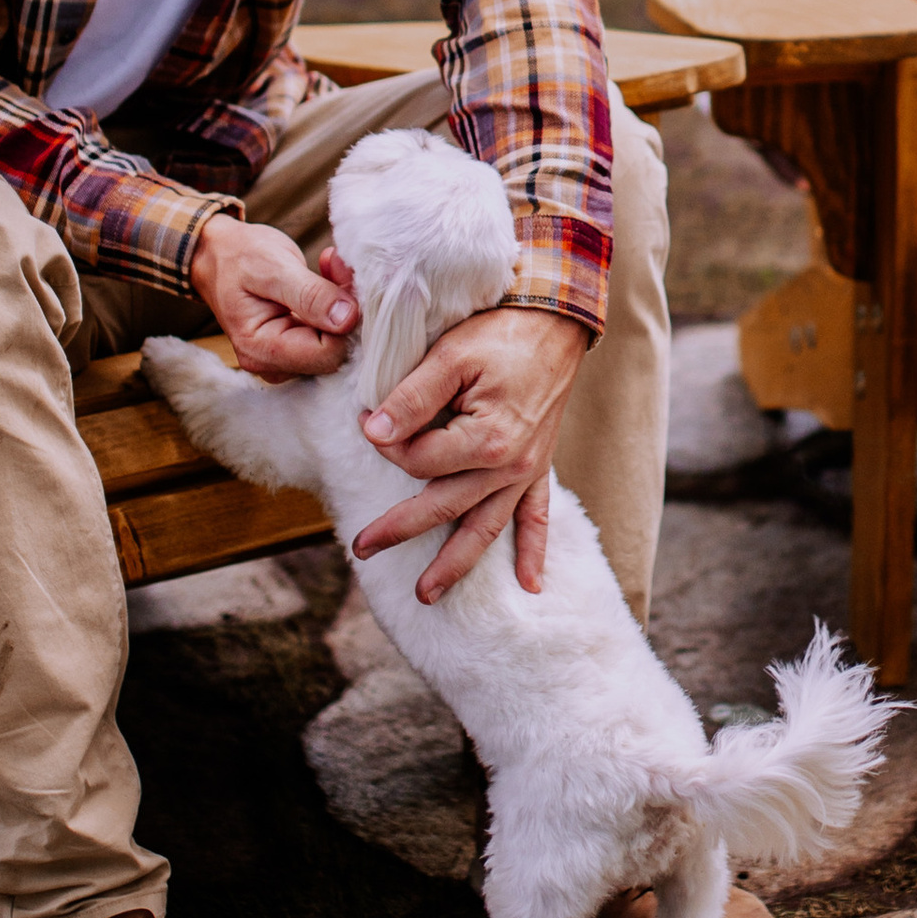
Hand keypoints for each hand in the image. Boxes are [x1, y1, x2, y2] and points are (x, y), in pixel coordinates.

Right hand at [190, 214, 360, 380]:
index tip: (339, 275)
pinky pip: (331, 337)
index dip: (346, 318)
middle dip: (346, 309)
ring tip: (328, 269)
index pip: (328, 353)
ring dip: (343, 305)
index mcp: (261, 350)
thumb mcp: (273, 267)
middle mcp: (273, 365)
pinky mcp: (296, 350)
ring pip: (338, 344)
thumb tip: (347, 319)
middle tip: (336, 267)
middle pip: (336, 352)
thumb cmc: (238, 257)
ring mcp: (285, 361)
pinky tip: (326, 280)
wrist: (219, 255)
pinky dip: (337, 308)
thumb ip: (310, 295)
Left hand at [351, 303, 588, 604]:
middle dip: (399, 530)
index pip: (418, 463)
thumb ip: (410, 398)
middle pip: (443, 508)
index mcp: (485, 440)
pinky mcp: (538, 467)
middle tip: (360, 549)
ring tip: (426, 596)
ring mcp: (526, 472)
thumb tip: (373, 433)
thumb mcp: (449, 355)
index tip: (368, 421)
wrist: (556, 322)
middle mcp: (509, 467)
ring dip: (457, 565)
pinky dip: (533, 551)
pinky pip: (538, 518)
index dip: (387, 445)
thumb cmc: (500, 333)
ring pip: (486, 528)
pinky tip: (529, 584)